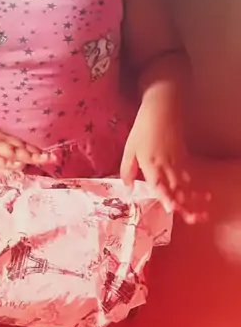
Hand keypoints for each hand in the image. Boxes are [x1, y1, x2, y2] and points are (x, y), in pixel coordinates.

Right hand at [0, 121, 51, 169]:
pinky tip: (13, 164)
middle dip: (36, 153)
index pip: (21, 145)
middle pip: (20, 147)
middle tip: (52, 158)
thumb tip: (14, 164)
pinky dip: (3, 161)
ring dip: (24, 155)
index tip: (51, 156)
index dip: (35, 150)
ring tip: (39, 160)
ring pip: (9, 150)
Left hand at [120, 93, 209, 222]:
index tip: (171, 209)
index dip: (166, 197)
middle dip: (184, 204)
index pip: (159, 184)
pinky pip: (189, 173)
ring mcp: (176, 160)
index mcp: (150, 163)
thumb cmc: (142, 129)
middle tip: (191, 218)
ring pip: (185, 183)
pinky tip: (199, 193)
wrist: (161, 108)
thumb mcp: (129, 148)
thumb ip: (127, 170)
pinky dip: (194, 185)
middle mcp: (165, 164)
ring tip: (199, 211)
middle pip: (176, 188)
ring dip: (192, 197)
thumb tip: (128, 188)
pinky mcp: (183, 155)